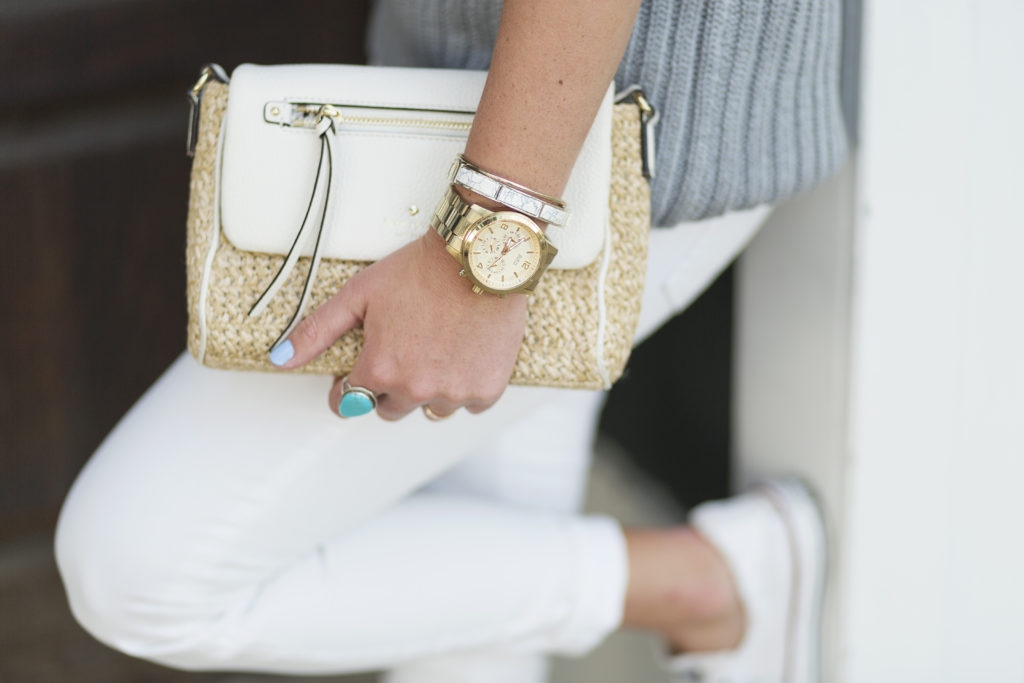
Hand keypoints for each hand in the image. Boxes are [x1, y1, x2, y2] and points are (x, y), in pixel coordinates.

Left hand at [271, 230, 527, 419]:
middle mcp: (414, 390)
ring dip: (429, 390)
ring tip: (436, 350)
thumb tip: (280, 360)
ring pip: (431, 411)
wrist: (479, 257)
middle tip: (404, 349)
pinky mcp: (486, 390)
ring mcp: (453, 393)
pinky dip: (466, 387)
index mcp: (378, 371)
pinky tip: (463, 355)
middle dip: (389, 387)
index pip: (348, 403)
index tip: (360, 369)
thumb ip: (317, 331)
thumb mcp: (358, 294)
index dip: (349, 385)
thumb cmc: (420, 271)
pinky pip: (469, 406)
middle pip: (389, 410)